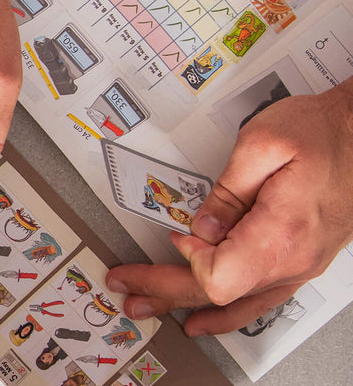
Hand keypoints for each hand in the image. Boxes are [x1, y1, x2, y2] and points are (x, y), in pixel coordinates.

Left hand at [107, 81, 352, 334]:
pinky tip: (204, 317)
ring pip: (237, 302)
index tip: (176, 234)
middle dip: (165, 290)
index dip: (188, 260)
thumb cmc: (322, 132)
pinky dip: (227, 311)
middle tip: (126, 286)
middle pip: (218, 294)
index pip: (218, 277)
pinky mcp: (300, 259)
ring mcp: (299, 265)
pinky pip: (259, 298)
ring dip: (188, 304)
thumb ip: (226, 189)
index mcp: (281, 234)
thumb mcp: (264, 143)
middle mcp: (293, 259)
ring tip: (149, 306)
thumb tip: (201, 226)